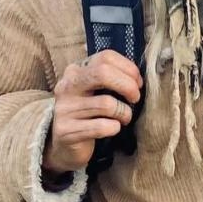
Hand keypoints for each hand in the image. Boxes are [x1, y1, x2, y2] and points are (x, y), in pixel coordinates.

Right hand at [42, 50, 142, 174]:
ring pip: (106, 104)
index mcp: (76, 70)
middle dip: (127, 85)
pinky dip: (114, 128)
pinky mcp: (66, 131)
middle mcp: (67, 86)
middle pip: (103, 73)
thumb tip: (137, 78)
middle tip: (135, 98)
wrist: (65, 144)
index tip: (138, 83)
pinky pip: (101, 126)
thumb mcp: (96, 89)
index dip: (128, 68)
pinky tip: (113, 128)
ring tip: (124, 117)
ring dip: (124, 112)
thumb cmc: (89, 112)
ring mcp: (65, 108)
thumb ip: (112, 77)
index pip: (106, 57)